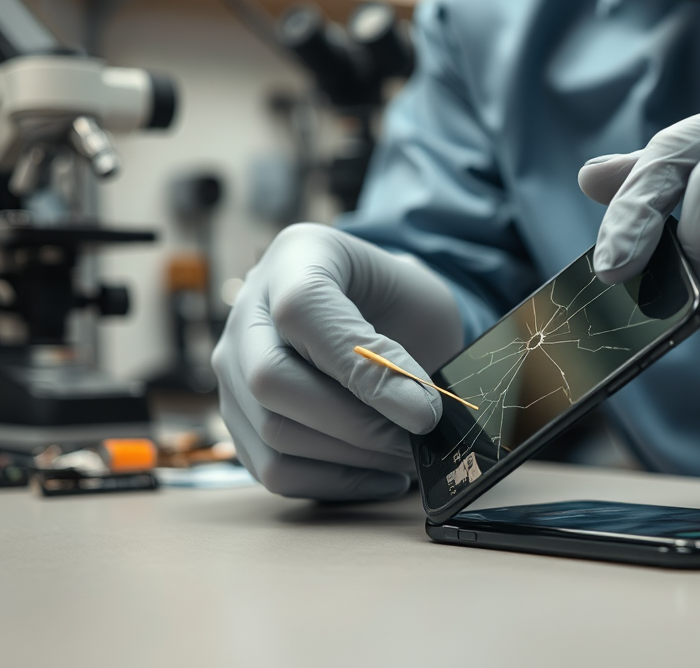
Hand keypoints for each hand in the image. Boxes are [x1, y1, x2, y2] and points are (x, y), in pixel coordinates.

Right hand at [211, 223, 462, 500]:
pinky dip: (335, 483)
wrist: (383, 316)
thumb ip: (407, 350)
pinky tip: (382, 475)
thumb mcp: (422, 303)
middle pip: (271, 380)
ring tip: (406, 455)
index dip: (362, 366)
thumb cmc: (404, 304)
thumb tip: (415, 417)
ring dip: (352, 457)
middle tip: (417, 440)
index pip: (300, 309)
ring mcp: (233, 368)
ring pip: (273, 432)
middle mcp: (247, 311)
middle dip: (357, 423)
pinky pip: (273, 470)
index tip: (424, 410)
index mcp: (296, 257)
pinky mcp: (240, 420)